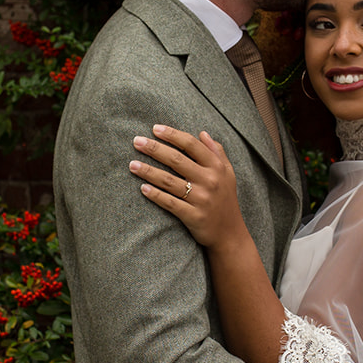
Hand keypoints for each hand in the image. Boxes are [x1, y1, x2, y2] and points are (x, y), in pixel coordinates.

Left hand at [130, 125, 246, 251]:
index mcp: (217, 167)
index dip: (172, 135)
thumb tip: (203, 133)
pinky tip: (142, 188)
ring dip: (148, 171)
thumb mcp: (228, 173)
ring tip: (132, 164)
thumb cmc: (226, 200)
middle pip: (177, 160)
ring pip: (169, 181)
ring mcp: (201, 199)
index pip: (191, 145)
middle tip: (137, 141)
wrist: (230, 234)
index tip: (155, 129)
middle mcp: (210, 181)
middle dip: (155, 148)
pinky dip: (155, 195)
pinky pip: (169, 203)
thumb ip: (217, 152)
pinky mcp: (193, 216)